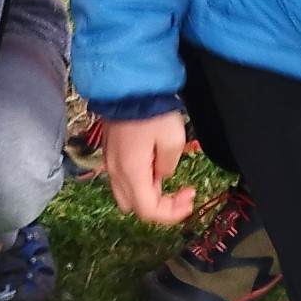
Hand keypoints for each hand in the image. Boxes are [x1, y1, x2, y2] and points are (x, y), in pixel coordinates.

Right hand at [100, 112, 192, 226]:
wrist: (127, 86)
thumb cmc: (152, 111)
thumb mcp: (173, 139)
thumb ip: (169, 165)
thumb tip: (163, 175)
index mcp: (131, 173)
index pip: (148, 211)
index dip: (172, 214)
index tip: (190, 197)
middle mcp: (116, 173)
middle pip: (135, 207)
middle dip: (160, 207)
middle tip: (181, 191)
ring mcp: (109, 163)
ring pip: (127, 195)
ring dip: (149, 195)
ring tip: (167, 179)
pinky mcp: (110, 153)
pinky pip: (122, 180)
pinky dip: (140, 182)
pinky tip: (154, 165)